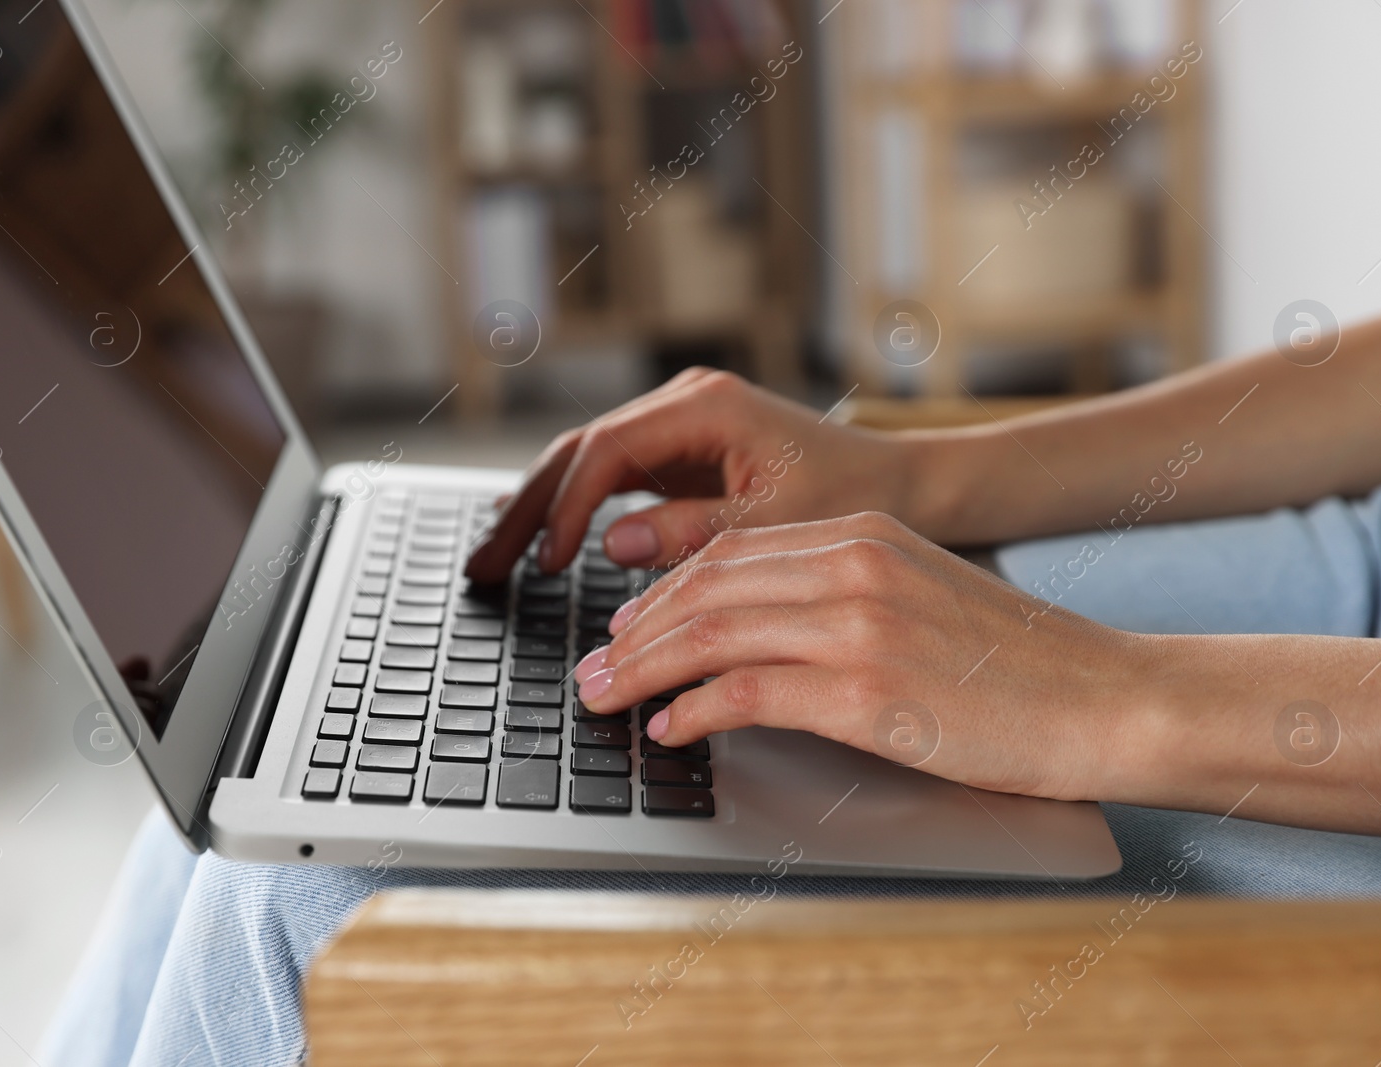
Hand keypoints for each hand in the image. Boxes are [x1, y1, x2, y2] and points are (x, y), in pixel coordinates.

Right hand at [464, 369, 910, 581]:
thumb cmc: (852, 498)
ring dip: (540, 512)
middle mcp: (684, 406)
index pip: (608, 450)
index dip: (568, 507)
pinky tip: (541, 546)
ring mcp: (678, 427)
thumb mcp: (776, 525)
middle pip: (580, 451)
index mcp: (706, 408)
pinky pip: (612, 481)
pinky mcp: (681, 454)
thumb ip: (693, 532)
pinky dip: (575, 513)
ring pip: (587, 465)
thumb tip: (611, 543)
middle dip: (527, 509)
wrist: (898, 484)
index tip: (547, 560)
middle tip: (483, 566)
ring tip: (494, 563)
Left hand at [571, 512, 1150, 800]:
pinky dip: (694, 710)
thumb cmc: (1028, 664)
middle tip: (594, 666)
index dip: (668, 590)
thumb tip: (767, 637)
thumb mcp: (928, 598)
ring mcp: (858, 625)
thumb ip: (849, 598)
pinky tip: (671, 729)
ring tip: (605, 698)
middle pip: (708, 587)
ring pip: (712, 633)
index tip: (631, 624)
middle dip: (635, 630)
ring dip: (644, 669)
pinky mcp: (866, 690)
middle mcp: (854, 565)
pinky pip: (747, 693)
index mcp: (867, 535)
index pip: (734, 552)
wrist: (1111, 697)